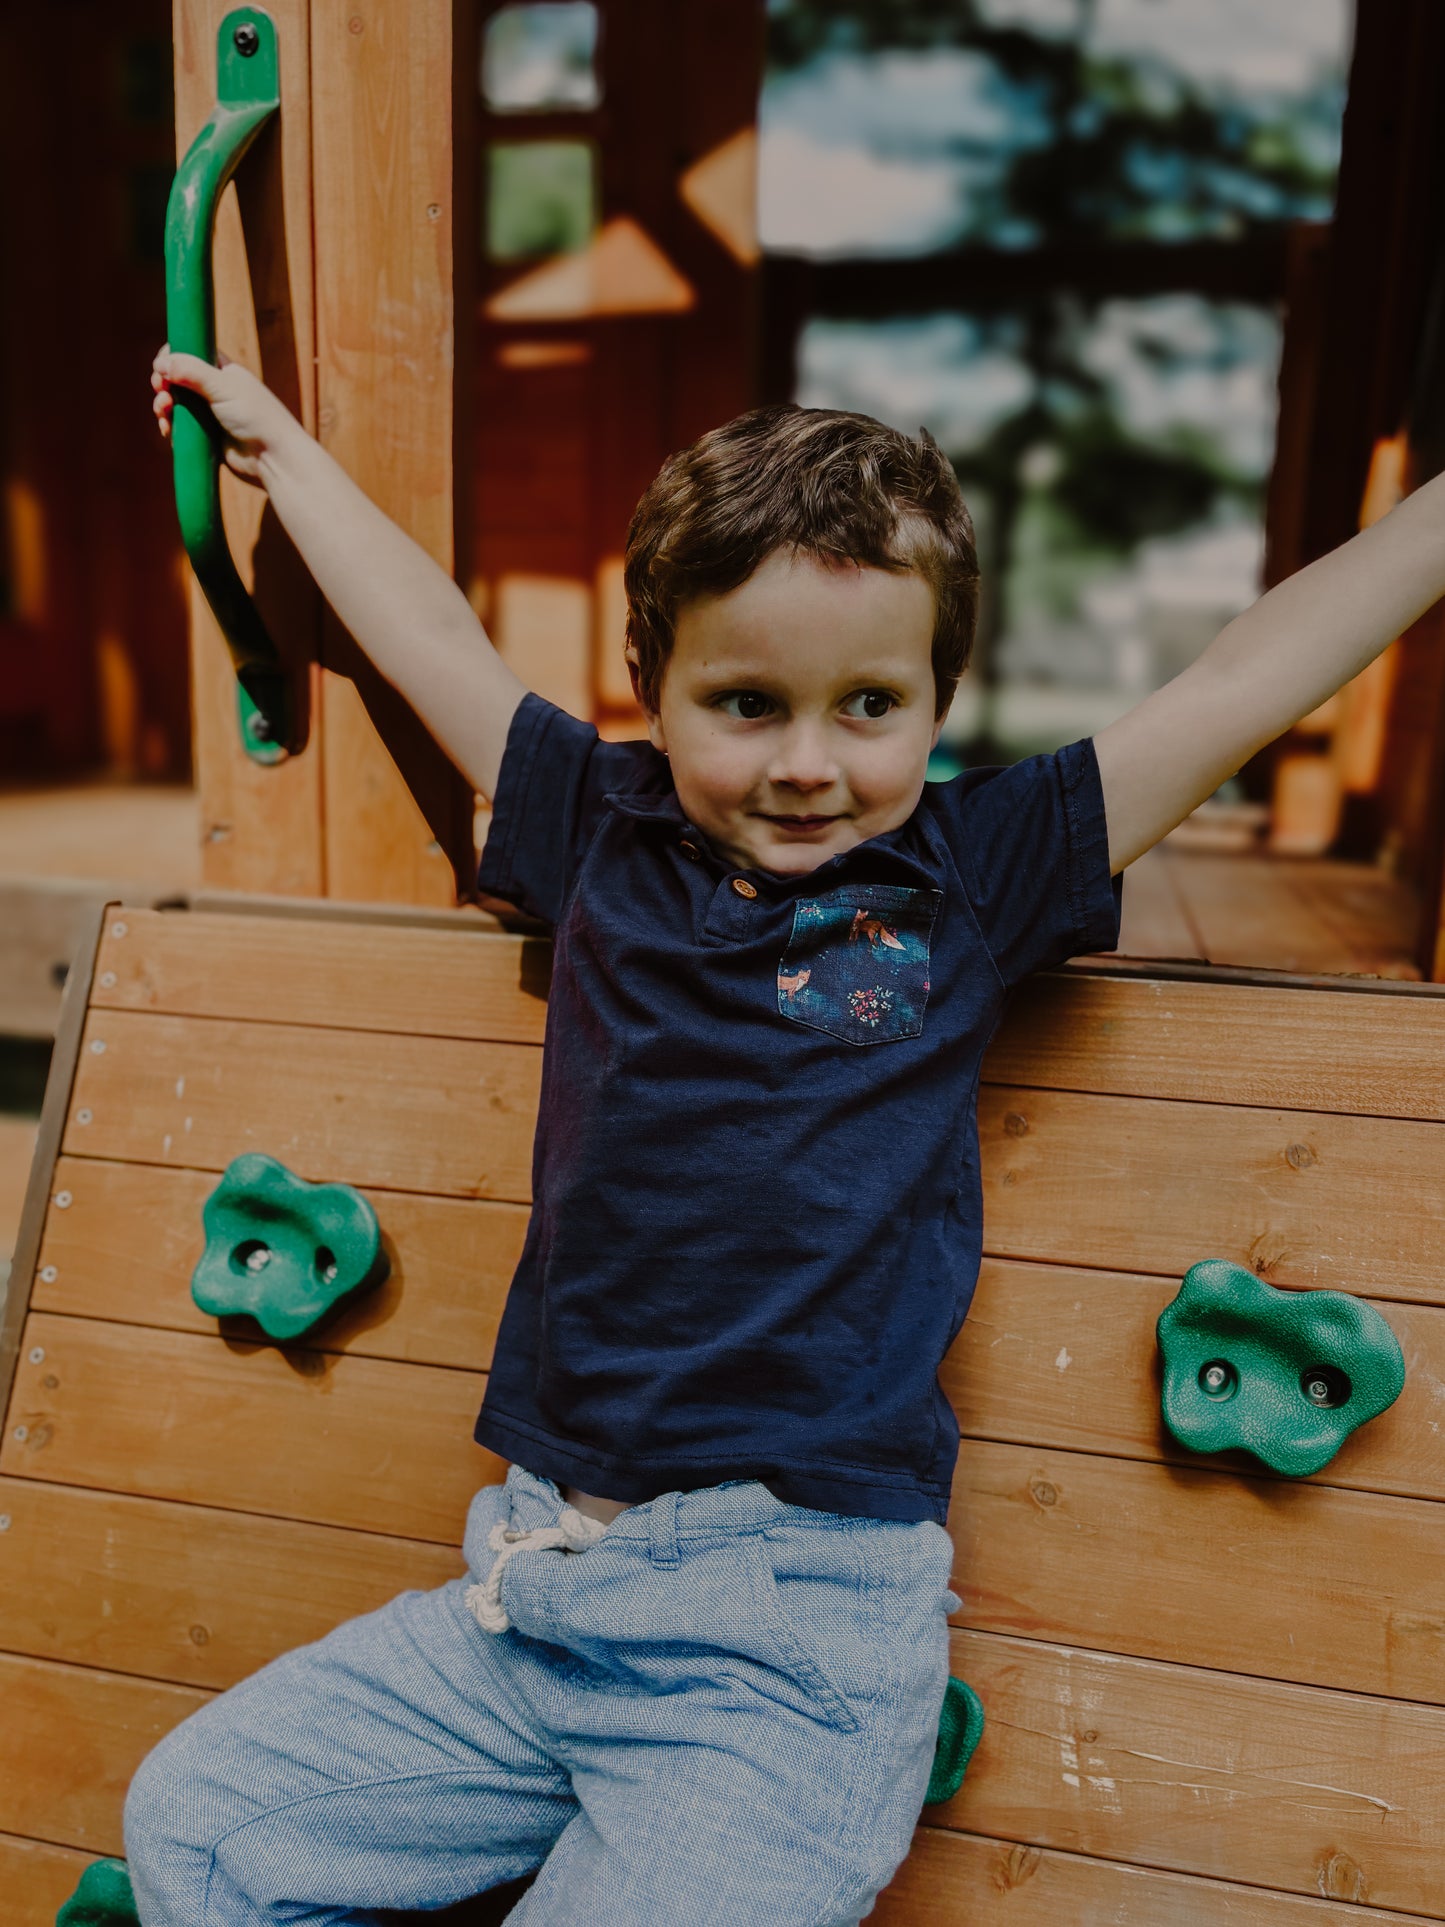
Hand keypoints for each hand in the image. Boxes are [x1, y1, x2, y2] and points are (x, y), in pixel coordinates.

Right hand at [151, 345, 300, 485]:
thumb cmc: (255, 417)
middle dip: (163, 384)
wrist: (273, 458)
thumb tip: (160, 363)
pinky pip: (180, 428)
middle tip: (162, 391)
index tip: (162, 368)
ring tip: (164, 412)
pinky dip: (170, 427)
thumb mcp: (223, 387)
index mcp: (222, 370)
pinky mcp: (206, 436)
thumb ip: (191, 371)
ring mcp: (209, 414)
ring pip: (175, 405)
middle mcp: (214, 390)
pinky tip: (168, 430)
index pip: (189, 353)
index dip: (171, 357)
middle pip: (177, 379)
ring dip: (163, 406)